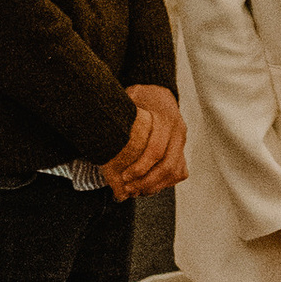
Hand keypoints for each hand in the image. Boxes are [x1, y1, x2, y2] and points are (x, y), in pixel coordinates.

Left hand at [103, 83, 185, 198]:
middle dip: (147, 182)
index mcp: (165, 119)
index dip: (140, 167)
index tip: (124, 177)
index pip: (156, 150)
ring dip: (156, 185)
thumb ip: (120, 118)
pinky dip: (165, 183)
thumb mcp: (128, 101)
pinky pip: (180, 172)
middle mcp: (178, 131)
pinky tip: (148, 187)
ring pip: (176, 172)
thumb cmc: (139, 96)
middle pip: (168, 166)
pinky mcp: (182, 148)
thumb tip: (98, 134)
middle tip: (128, 189)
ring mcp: (182, 141)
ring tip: (136, 191)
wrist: (158, 89)